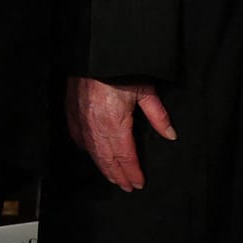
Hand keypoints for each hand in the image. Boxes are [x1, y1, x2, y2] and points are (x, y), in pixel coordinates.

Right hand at [64, 75, 175, 191]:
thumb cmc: (120, 72)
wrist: (96, 54)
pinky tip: (91, 153)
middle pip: (107, 159)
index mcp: (115, 124)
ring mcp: (81, 121)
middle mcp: (96, 127)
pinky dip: (86, 149)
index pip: (125, 156)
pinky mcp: (72, 113)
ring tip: (112, 177)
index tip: (138, 183)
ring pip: (92, 152)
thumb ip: (158, 116)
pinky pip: (78, 138)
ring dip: (103, 167)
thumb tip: (170, 135)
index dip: (132, 172)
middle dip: (118, 175)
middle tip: (126, 187)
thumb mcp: (146, 92)